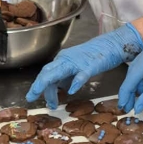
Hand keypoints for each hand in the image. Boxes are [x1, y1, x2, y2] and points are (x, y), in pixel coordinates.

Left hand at [26, 24, 142, 109]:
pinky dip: (76, 82)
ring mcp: (78, 62)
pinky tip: (71, 91)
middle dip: (37, 86)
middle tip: (31, 98)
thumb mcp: (75, 67)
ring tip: (45, 98)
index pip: (46, 74)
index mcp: (62, 60)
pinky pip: (82, 74)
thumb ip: (67, 77)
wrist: (112, 44)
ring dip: (49, 84)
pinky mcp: (91, 65)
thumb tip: (59, 89)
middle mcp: (66, 59)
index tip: (36, 99)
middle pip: (47, 72)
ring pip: (59, 72)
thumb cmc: (94, 57)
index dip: (40, 87)